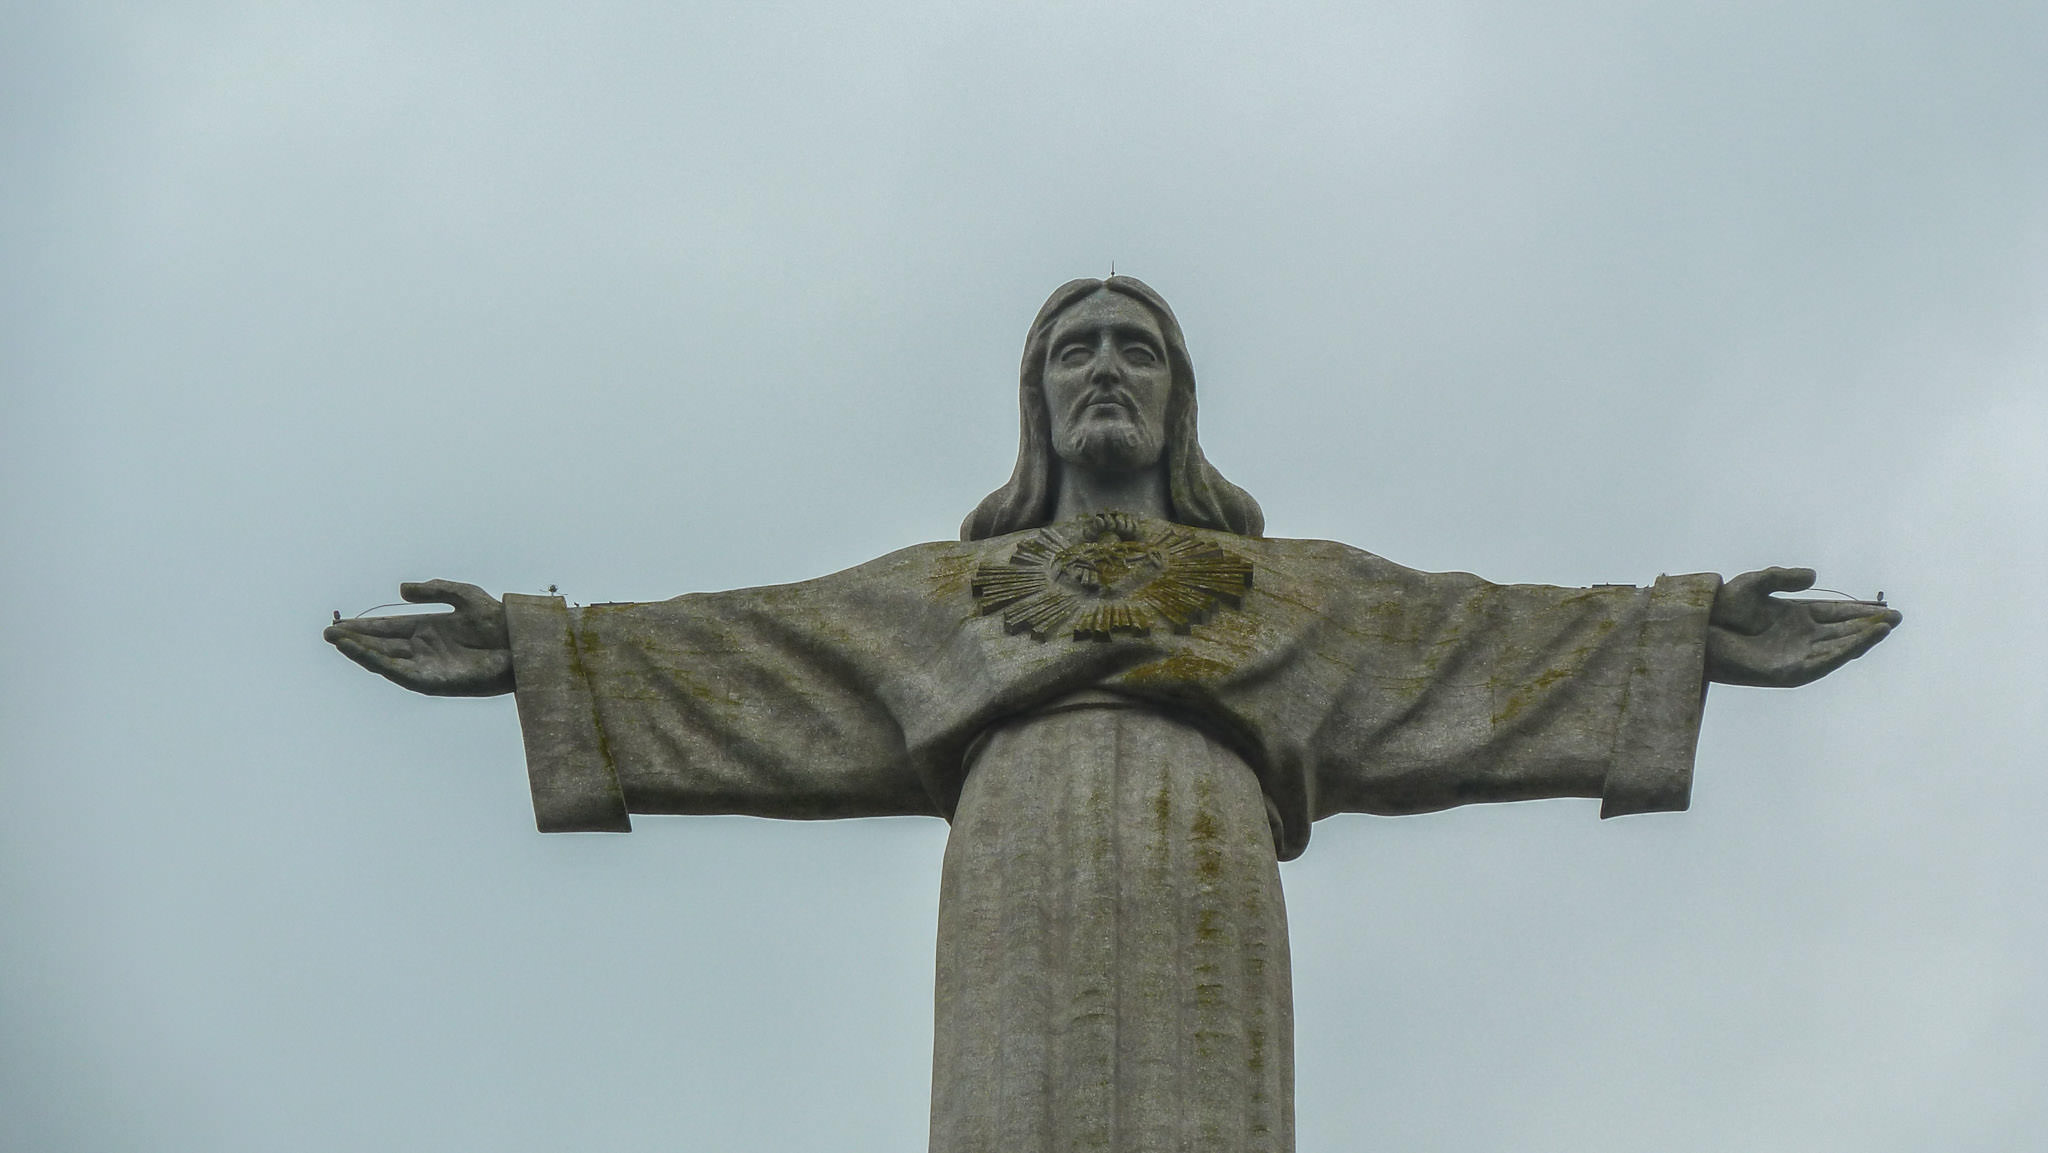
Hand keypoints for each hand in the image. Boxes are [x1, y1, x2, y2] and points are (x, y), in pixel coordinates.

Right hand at [323, 580, 513, 696]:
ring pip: (386, 660)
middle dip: (354, 640)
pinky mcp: (434, 681)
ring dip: (360, 652)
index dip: (364, 626)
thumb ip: (434, 589)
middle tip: (327, 632)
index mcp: (428, 629)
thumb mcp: (464, 595)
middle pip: (381, 645)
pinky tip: (363, 654)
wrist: (523, 643)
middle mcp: (424, 649)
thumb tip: (400, 590)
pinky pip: (401, 673)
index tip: (339, 623)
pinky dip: (380, 664)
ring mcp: (427, 666)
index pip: (388, 628)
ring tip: (337, 641)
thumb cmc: (500, 621)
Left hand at [1706, 567, 1900, 687]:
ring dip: (1862, 639)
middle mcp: (1800, 636)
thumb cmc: (1724, 607)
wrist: (1701, 631)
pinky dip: (1841, 653)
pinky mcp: (1788, 672)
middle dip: (1870, 625)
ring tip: (1885, 628)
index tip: (1884, 607)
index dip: (1860, 610)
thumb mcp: (1755, 583)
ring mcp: (1795, 654)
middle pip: (1843, 630)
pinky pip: (1821, 663)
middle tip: (1897, 617)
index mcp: (1796, 616)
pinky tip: (1859, 643)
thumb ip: (1782, 577)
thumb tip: (1814, 576)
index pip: (1836, 613)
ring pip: (1838, 647)